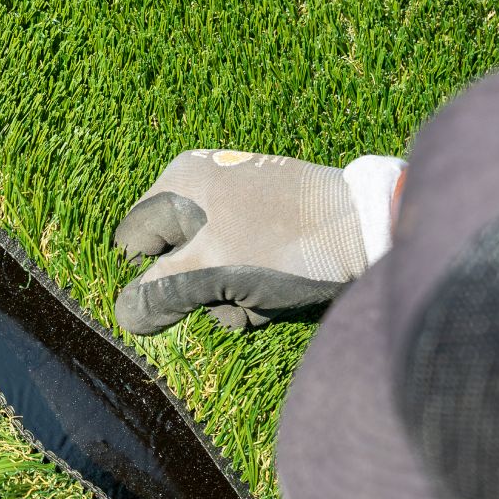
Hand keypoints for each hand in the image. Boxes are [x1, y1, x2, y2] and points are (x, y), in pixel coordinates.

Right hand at [113, 149, 403, 334]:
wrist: (374, 229)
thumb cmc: (285, 245)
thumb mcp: (212, 273)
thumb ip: (158, 293)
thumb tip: (125, 317)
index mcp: (180, 181)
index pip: (133, 241)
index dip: (151, 273)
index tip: (185, 289)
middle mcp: (205, 184)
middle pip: (173, 257)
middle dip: (197, 288)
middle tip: (230, 292)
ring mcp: (240, 201)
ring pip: (209, 267)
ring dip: (228, 295)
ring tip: (263, 295)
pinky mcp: (272, 221)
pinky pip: (242, 263)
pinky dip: (254, 285)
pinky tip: (281, 289)